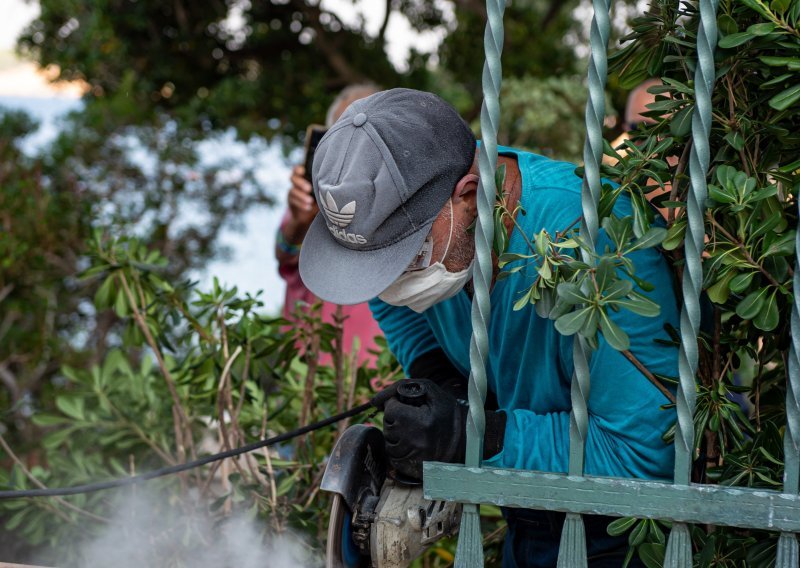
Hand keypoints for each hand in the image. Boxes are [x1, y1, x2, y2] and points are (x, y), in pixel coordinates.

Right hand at [283, 165, 318, 243]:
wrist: (310, 215)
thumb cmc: (320, 198)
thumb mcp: (322, 192)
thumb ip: (324, 186)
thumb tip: (334, 186)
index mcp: (304, 177)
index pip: (297, 169)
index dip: (298, 169)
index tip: (303, 171)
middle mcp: (297, 183)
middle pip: (293, 178)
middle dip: (300, 183)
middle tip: (309, 189)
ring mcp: (293, 192)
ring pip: (293, 191)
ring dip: (301, 196)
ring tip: (310, 201)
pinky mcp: (291, 201)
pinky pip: (293, 201)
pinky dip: (301, 204)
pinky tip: (308, 207)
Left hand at [381, 379, 507, 479]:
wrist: (466, 438)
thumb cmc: (446, 410)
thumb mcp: (429, 390)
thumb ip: (400, 387)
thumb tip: (375, 400)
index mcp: (422, 422)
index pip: (391, 410)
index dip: (395, 405)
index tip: (405, 406)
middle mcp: (416, 442)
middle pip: (388, 426)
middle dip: (395, 419)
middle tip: (410, 417)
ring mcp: (415, 457)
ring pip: (388, 442)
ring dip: (395, 433)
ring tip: (411, 429)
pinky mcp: (414, 467)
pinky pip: (393, 456)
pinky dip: (397, 447)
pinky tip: (410, 441)